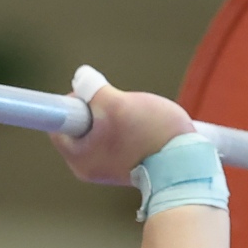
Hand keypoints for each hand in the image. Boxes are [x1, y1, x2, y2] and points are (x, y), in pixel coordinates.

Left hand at [52, 77, 195, 185]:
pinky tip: (145, 130)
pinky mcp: (127, 169)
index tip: (97, 95)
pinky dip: (128, 132)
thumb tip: (80, 77)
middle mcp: (88, 168)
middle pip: (83, 126)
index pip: (61, 122)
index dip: (77, 101)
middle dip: (101, 110)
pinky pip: (118, 142)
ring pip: (102, 133)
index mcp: (78, 158)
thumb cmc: (150, 136)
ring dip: (117, 120)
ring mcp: (108, 170)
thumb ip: (94, 89)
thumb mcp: (118, 104)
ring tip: (138, 120)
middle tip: (121, 106)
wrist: (187, 167)